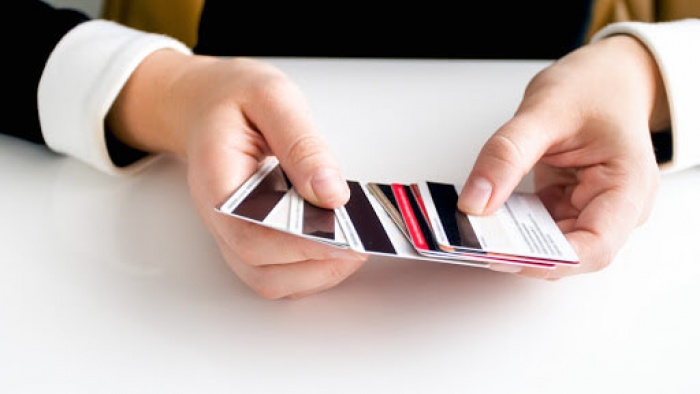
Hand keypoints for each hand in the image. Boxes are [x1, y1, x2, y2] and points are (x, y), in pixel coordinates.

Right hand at [108, 52, 365, 297]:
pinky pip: (280, 271)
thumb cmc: (233, 99)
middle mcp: (222, 219)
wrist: (205, 103)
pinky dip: (313, 267)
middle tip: (363, 238)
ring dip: (318, 272)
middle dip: (318, 263)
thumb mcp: (272, 98)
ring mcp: (235, 233)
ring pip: (272, 280)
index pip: (251, 235)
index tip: (346, 234)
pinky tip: (340, 240)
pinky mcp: (253, 237)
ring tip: (356, 242)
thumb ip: (301, 144)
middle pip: (262, 269)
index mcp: (217, 183)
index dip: (301, 243)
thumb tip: (330, 193)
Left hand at [458, 35, 667, 278]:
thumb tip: (475, 202)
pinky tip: (486, 219)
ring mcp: (591, 209)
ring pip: (550, 246)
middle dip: (524, 254)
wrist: (605, 77)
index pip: (595, 247)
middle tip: (477, 244)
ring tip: (475, 233)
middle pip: (571, 252)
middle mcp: (615, 207)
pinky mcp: (569, 205)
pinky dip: (512, 226)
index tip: (503, 254)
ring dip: (514, 243)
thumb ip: (507, 155)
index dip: (549, 260)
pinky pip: (538, 228)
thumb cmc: (592, 87)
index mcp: (628, 186)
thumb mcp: (544, 111)